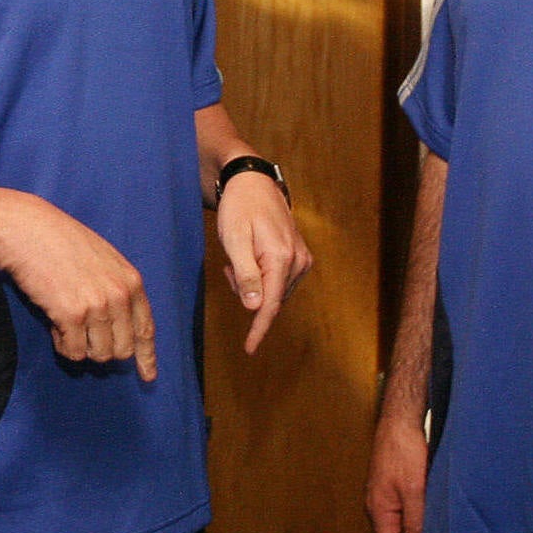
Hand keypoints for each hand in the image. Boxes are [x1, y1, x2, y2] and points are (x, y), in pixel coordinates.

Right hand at [0, 194, 157, 381]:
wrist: (28, 231)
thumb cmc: (60, 242)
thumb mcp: (104, 259)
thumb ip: (118, 289)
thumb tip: (120, 327)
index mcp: (131, 281)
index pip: (145, 329)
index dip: (146, 357)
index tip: (147, 376)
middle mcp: (119, 296)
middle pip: (122, 350)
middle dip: (102, 349)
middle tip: (82, 333)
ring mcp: (97, 307)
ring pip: (99, 354)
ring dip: (81, 346)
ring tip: (65, 323)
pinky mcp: (72, 316)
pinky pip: (74, 352)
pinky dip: (63, 345)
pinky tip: (54, 325)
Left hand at [216, 172, 309, 352]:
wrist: (253, 183)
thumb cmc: (240, 208)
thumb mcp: (234, 239)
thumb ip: (245, 275)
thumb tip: (255, 308)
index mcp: (282, 258)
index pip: (270, 305)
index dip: (259, 329)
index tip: (249, 349)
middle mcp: (298, 262)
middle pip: (269, 299)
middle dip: (247, 292)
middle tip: (230, 265)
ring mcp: (302, 260)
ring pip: (273, 291)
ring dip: (253, 284)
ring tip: (238, 257)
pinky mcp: (300, 258)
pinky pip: (278, 281)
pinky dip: (261, 277)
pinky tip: (250, 257)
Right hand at [366, 408, 427, 532]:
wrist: (400, 421)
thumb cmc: (403, 450)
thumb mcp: (414, 490)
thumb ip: (414, 523)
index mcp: (379, 511)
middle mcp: (378, 507)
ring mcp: (383, 497)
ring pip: (397, 529)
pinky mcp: (391, 487)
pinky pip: (401, 515)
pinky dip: (414, 524)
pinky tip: (428, 522)